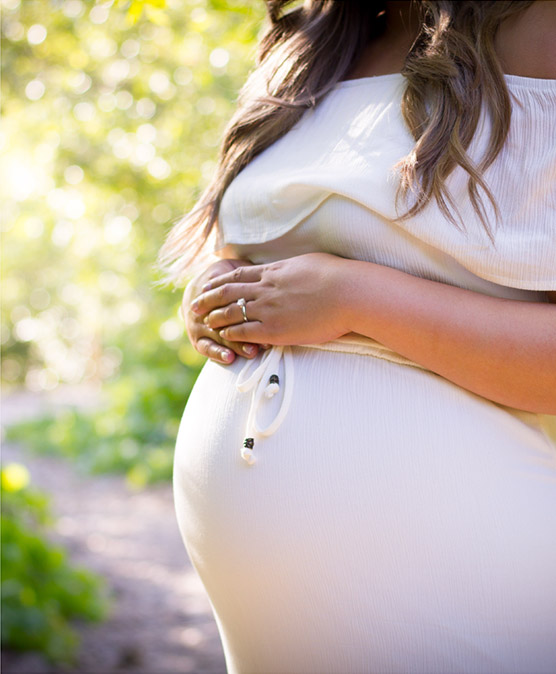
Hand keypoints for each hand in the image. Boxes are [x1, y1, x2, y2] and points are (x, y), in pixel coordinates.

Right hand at [182, 258, 261, 363]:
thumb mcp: (231, 267)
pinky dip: (217, 353)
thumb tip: (265, 268)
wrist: (196, 291)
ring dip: (236, 343)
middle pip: (224, 318)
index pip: (228, 295)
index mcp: (213, 287)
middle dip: (245, 328)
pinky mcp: (197, 339)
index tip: (267, 314)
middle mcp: (203, 306)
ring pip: (218, 334)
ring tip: (251, 351)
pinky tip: (230, 359)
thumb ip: (244, 270)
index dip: (246, 304)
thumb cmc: (224, 278)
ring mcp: (197, 324)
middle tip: (266, 336)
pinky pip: (206, 347)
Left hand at [190, 252, 350, 344]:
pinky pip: (245, 332)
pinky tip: (224, 336)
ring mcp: (269, 309)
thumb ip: (292, 269)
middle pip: (227, 293)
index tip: (208, 285)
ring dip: (216, 318)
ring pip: (232, 312)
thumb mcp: (309, 263)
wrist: (349, 294)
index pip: (238, 276)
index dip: (219, 282)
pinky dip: (232, 333)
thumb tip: (289, 268)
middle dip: (208, 299)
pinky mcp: (275, 329)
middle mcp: (266, 289)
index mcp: (273, 271)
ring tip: (205, 323)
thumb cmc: (338, 276)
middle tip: (194, 305)